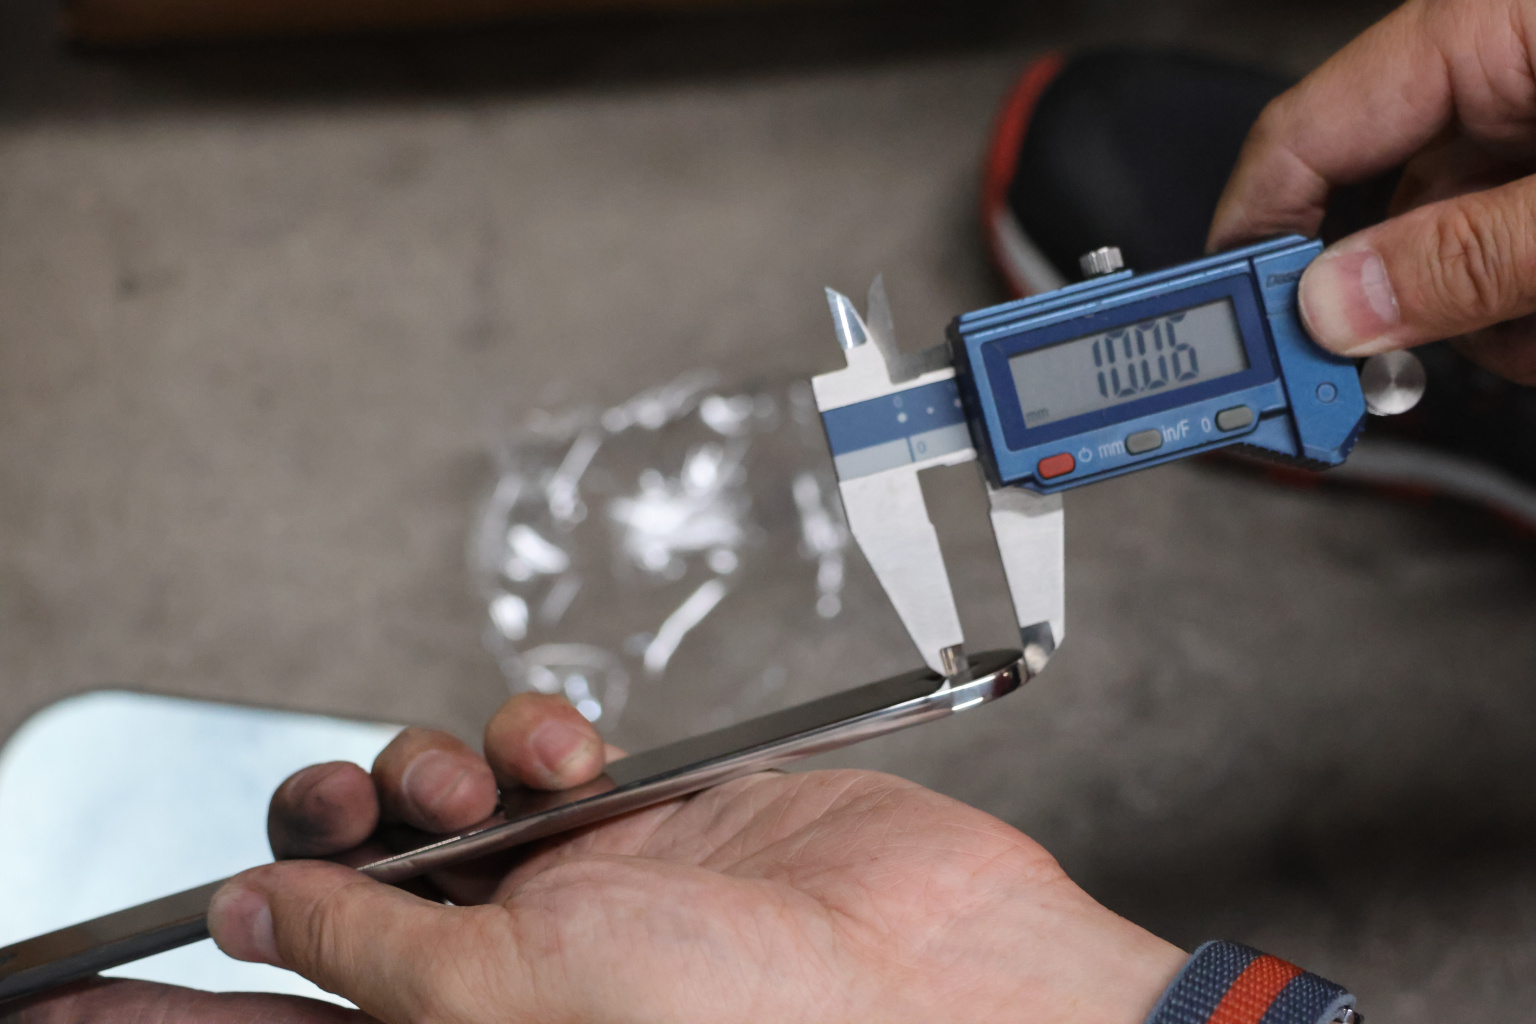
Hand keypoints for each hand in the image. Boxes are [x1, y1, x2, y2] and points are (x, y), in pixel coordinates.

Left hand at [206, 692, 1185, 1023]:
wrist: (927, 964)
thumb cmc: (753, 1012)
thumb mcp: (517, 997)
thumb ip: (373, 950)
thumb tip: (254, 916)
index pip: (282, 1022)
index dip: (163, 1009)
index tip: (62, 991)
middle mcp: (505, 971)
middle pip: (348, 893)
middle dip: (322, 832)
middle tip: (329, 804)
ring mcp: (572, 887)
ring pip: (438, 801)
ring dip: (432, 767)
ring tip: (472, 777)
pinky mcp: (640, 812)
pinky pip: (540, 747)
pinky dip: (536, 732)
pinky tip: (571, 753)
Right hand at [1209, 0, 1535, 383]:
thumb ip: (1468, 257)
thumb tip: (1337, 309)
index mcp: (1478, 28)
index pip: (1300, 133)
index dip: (1248, 236)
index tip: (1229, 327)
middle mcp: (1500, 73)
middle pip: (1380, 214)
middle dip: (1401, 309)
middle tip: (1389, 376)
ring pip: (1452, 253)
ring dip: (1484, 322)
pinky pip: (1509, 254)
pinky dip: (1527, 308)